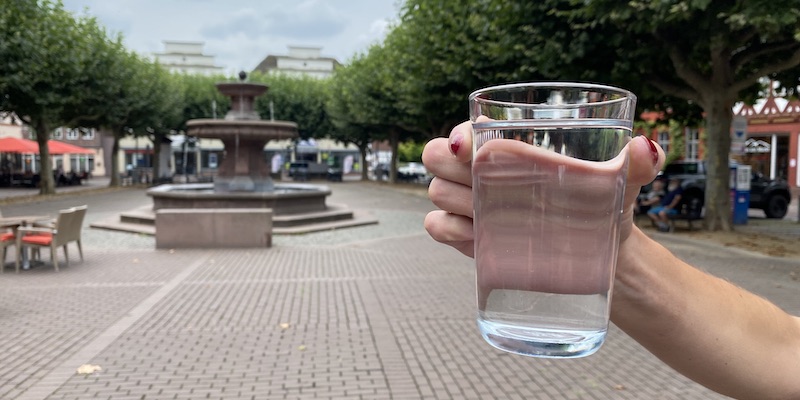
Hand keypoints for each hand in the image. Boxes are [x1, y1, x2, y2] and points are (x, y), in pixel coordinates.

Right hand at [423, 119, 664, 257]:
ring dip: (456, 201)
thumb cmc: (606, 208)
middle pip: (437, 156)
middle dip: (448, 167)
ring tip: (488, 217)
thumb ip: (638, 163)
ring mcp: (472, 204)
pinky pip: (437, 226)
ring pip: (437, 191)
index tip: (469, 148)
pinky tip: (475, 238)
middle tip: (479, 185)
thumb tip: (648, 148)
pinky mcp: (468, 236)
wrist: (603, 258)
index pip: (468, 129)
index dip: (459, 135)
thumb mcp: (623, 182)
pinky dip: (448, 229)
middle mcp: (484, 171)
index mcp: (511, 146)